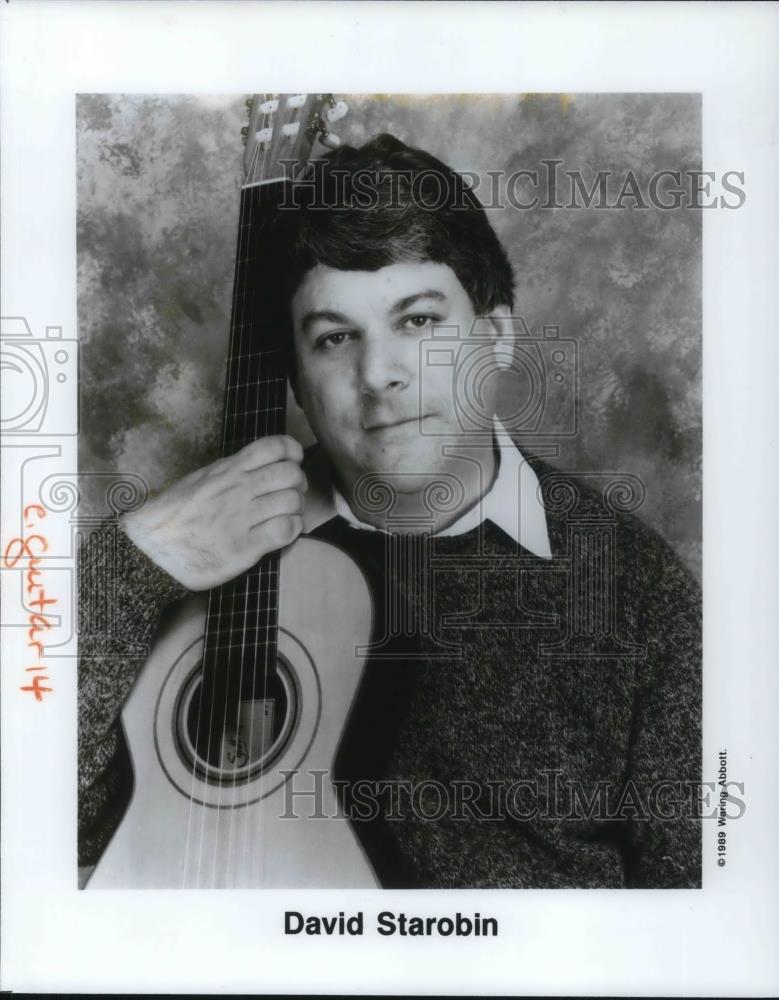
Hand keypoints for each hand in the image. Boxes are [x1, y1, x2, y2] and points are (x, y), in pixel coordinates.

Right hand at [121, 435, 305, 590]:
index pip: (274, 446)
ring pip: (292, 502)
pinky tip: (283, 533)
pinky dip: (292, 530)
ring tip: (286, 517)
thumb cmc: (174, 516)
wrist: (149, 551)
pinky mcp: (244, 547)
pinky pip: (285, 530)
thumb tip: (259, 466)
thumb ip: (230, 472)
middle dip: (298, 485)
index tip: (292, 463)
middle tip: (291, 496)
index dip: (292, 453)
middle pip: (291, 474)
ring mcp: (241, 518)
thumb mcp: (200, 480)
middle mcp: (237, 489)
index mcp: (227, 470)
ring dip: (296, 510)